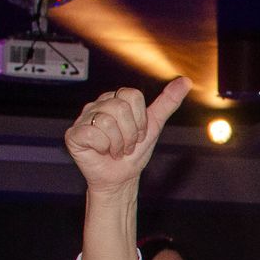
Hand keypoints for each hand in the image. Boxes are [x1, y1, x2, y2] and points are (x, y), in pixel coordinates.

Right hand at [64, 77, 190, 193]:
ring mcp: (84, 118)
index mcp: (115, 100)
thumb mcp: (154, 125)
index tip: (139, 134)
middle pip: (120, 107)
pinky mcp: (74, 134)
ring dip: (118, 143)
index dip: (140, 119)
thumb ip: (168, 102)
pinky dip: (104, 147)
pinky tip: (102, 151)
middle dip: (131, 133)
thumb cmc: (134, 153)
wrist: (121, 178)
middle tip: (127, 145)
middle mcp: (98, 105)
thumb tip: (184, 82)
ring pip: (107, 121)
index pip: (132, 95)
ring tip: (115, 150)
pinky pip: (93, 133)